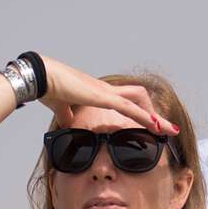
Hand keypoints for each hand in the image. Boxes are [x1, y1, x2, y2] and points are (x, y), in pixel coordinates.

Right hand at [39, 56, 178, 134]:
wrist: (40, 78)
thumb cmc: (47, 89)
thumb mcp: (61, 108)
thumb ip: (67, 116)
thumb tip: (69, 125)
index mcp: (98, 92)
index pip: (125, 100)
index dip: (138, 111)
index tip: (148, 124)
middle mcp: (106, 89)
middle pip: (139, 96)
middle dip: (154, 113)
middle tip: (166, 128)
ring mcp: (106, 91)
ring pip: (140, 100)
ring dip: (155, 116)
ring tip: (167, 130)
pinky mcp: (103, 96)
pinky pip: (130, 108)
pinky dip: (145, 118)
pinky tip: (155, 127)